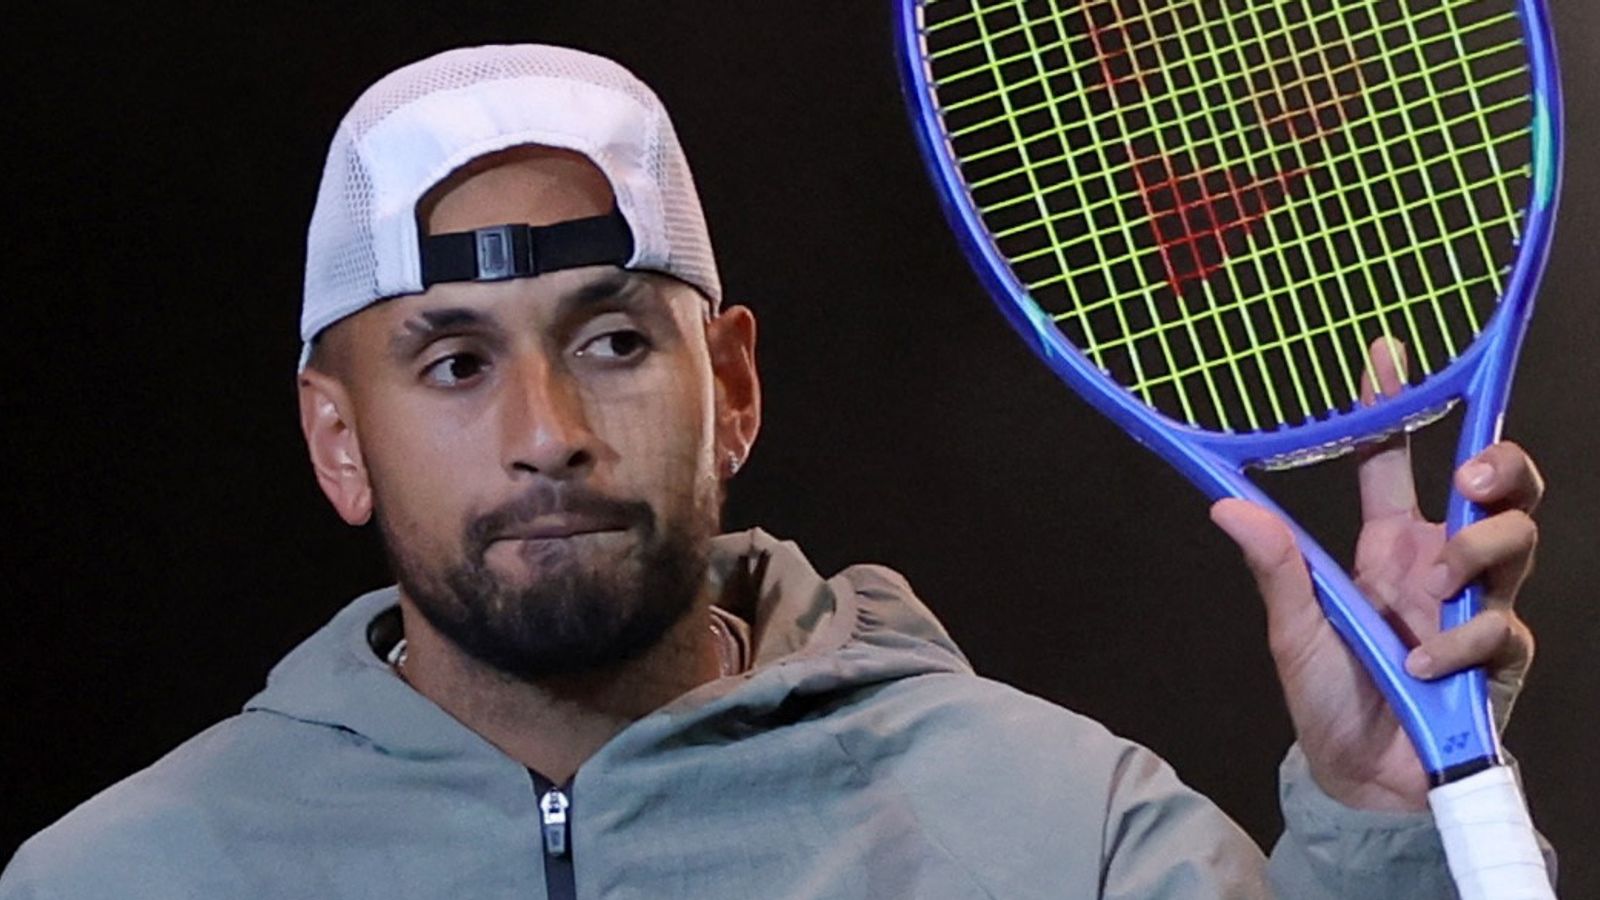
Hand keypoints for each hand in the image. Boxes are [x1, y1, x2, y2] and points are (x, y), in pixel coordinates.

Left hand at [1210, 341, 1541, 811]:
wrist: (1361, 780)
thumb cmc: (1328, 697)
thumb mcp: (1293, 628)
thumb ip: (1274, 567)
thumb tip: (1223, 505)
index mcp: (1389, 547)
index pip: (1394, 461)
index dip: (1394, 406)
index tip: (1385, 351)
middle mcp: (1439, 565)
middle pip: (1499, 487)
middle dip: (1501, 466)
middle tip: (1472, 475)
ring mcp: (1475, 608)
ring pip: (1517, 541)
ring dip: (1479, 553)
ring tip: (1437, 585)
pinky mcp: (1498, 659)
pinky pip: (1502, 630)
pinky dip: (1461, 645)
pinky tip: (1422, 665)